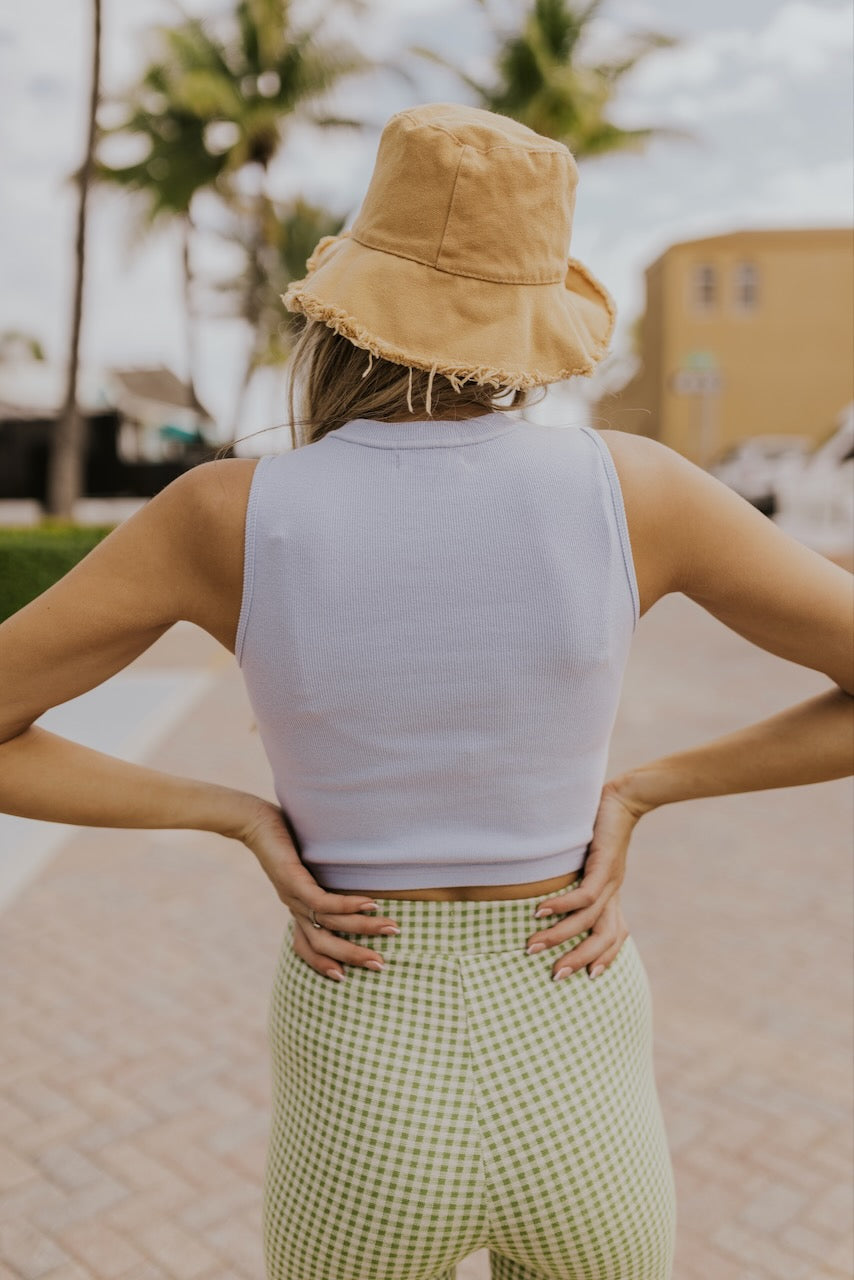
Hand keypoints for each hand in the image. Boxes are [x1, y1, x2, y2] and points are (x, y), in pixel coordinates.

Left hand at [238, 799, 399, 980]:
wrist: (255, 821)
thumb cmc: (284, 840)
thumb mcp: (306, 866)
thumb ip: (323, 880)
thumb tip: (352, 884)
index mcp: (296, 908)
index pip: (306, 946)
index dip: (322, 964)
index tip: (345, 978)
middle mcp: (294, 907)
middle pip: (323, 944)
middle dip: (353, 956)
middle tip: (381, 965)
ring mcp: (293, 896)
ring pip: (330, 924)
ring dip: (363, 929)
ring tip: (391, 929)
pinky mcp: (294, 881)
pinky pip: (323, 901)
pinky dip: (348, 905)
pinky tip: (371, 904)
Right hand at [524, 779, 646, 978]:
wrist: (625, 797)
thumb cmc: (601, 824)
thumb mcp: (589, 857)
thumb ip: (578, 876)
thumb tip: (548, 888)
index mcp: (611, 893)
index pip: (615, 934)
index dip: (605, 957)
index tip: (588, 977)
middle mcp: (613, 892)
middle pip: (604, 938)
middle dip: (579, 959)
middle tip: (554, 975)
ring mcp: (610, 881)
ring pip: (589, 921)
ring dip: (560, 936)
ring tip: (532, 946)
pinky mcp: (603, 866)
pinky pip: (583, 895)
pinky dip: (561, 906)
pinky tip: (540, 912)